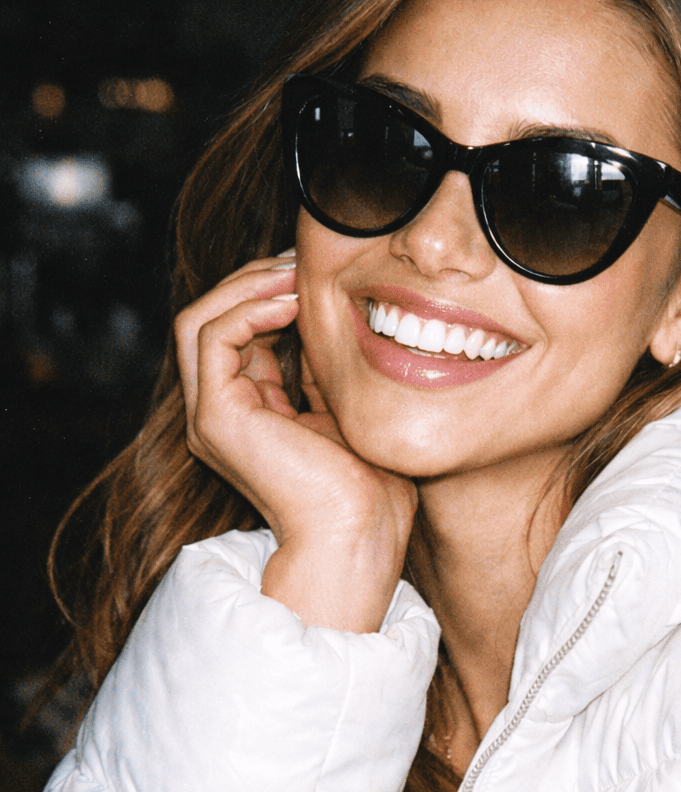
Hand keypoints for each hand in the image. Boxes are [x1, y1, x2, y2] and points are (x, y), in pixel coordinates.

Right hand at [175, 255, 416, 632]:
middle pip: (211, 318)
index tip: (314, 271)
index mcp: (248, 413)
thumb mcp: (346, 407)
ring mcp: (211, 417)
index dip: (271, 293)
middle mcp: (220, 414)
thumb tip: (330, 313)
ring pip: (200, 319)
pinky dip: (249, 307)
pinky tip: (293, 301)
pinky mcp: (217, 417)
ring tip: (293, 271)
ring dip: (247, 284)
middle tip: (300, 258)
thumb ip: (324, 366)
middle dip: (254, 279)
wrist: (362, 533)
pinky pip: (213, 335)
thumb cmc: (369, 486)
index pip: (241, 333)